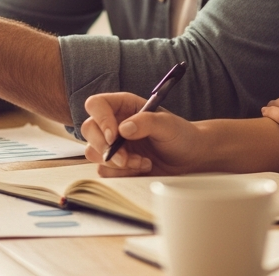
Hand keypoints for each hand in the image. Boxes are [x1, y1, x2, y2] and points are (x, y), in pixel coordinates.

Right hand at [81, 93, 207, 176]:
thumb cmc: (180, 135)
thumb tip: (124, 128)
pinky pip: (104, 170)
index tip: (114, 136)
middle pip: (89, 129)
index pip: (96, 105)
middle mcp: (113, 123)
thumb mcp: (168, 125)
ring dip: (117, 163)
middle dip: (105, 147)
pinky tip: (141, 168)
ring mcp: (112, 144)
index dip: (100, 119)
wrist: (188, 159)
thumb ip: (147, 122)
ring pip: (93, 152)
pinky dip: (121, 173)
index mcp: (123, 105)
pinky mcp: (114, 163)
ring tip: (142, 162)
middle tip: (126, 158)